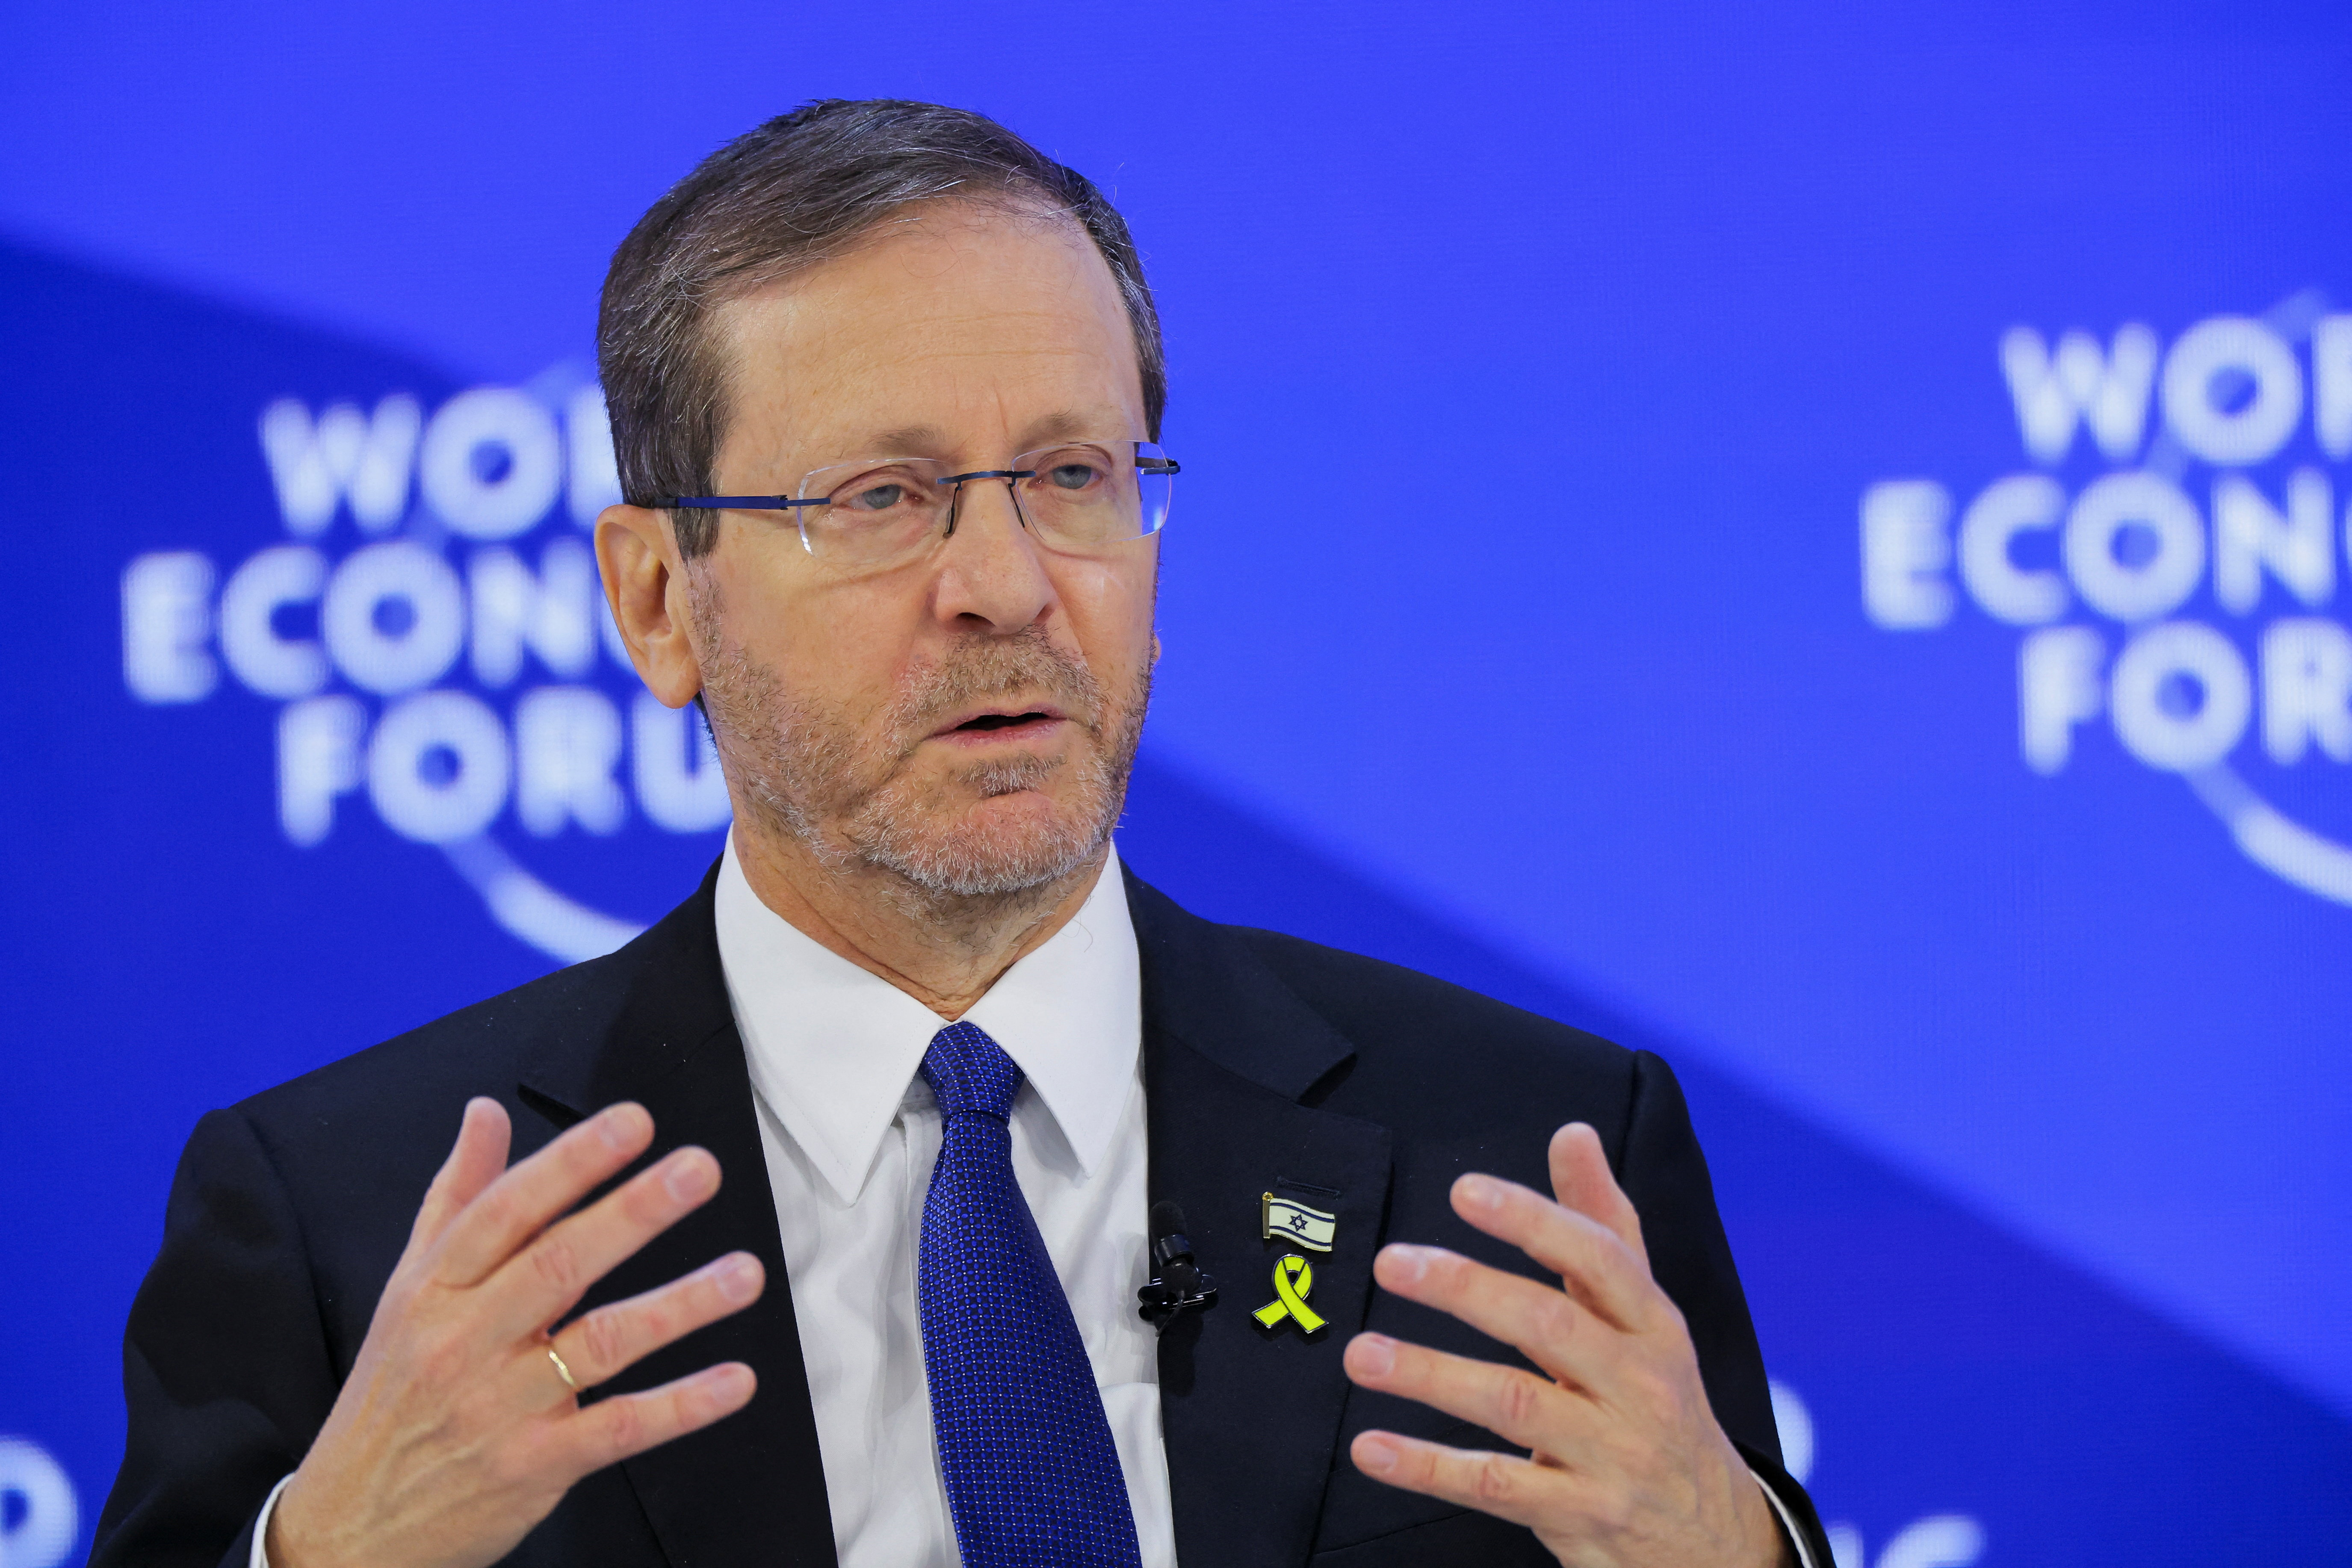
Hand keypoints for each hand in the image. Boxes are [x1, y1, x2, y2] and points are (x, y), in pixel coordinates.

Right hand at [267, 1098, 764, 1567]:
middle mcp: (465, 1340)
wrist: (350, 1526)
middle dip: (632, 1213)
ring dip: (680, 1305)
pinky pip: (618, 1428)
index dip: (571, 1162)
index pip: (506, 1210)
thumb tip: (485, 1112)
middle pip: (557, 1265)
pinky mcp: (535, 1465)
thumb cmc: (392, 1394)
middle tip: (696, 1171)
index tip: (630, 1123)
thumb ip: (457, 1196)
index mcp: (435, 1288)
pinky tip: (733, 1381)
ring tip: (743, 1273)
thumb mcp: (407, 1289)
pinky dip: (680, 1406)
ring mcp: (501, 1405)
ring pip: (600, 1342)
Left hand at [1342, 1123, 1788, 1567]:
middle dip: (1466, 1288)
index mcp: (1654, 1325)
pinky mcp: (1580, 1514)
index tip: (1463, 1190)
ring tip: (1361, 1353)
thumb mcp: (1646, 1315)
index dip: (1531, 1219)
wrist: (1714, 1536)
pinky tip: (1371, 1448)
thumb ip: (1604, 1223)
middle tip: (1393, 1262)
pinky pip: (1495, 1487)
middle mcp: (1639, 1385)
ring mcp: (1611, 1453)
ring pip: (1512, 1404)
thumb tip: (1572, 1133)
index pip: (1598, 1258)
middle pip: (1548, 1325)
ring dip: (1429, 1375)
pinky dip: (1428, 1468)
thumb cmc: (1659, 1401)